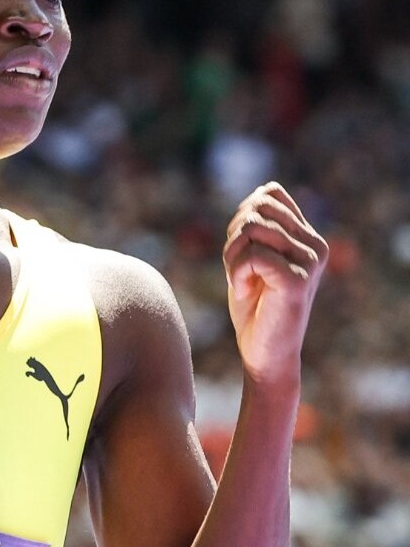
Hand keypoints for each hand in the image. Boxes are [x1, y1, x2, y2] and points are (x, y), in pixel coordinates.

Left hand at [223, 183, 327, 387]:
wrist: (265, 354)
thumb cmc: (255, 310)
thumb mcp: (250, 260)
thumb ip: (256, 228)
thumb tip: (260, 191)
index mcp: (307, 236)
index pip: (269, 194)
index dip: (241, 217)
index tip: (240, 251)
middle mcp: (315, 244)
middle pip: (257, 206)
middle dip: (233, 236)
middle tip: (236, 269)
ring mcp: (310, 261)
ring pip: (251, 227)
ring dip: (231, 256)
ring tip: (240, 282)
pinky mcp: (298, 279)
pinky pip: (253, 255)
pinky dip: (236, 272)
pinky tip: (243, 292)